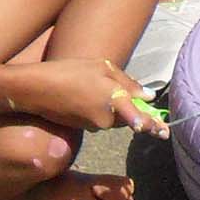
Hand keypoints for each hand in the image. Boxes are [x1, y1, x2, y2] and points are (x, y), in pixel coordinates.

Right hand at [22, 57, 167, 135]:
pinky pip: (98, 119)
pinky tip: (85, 95)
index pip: (138, 117)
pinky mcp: (82, 128)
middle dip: (132, 113)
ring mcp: (93, 125)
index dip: (152, 125)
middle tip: (146, 116)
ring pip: (112, 118)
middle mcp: (106, 118)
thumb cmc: (70, 72)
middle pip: (126, 117)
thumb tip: (148, 96)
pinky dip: (98, 109)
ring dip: (112, 108)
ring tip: (95, 87)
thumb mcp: (102, 67)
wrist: (35, 89)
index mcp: (114, 100)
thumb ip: (127, 82)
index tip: (163, 132)